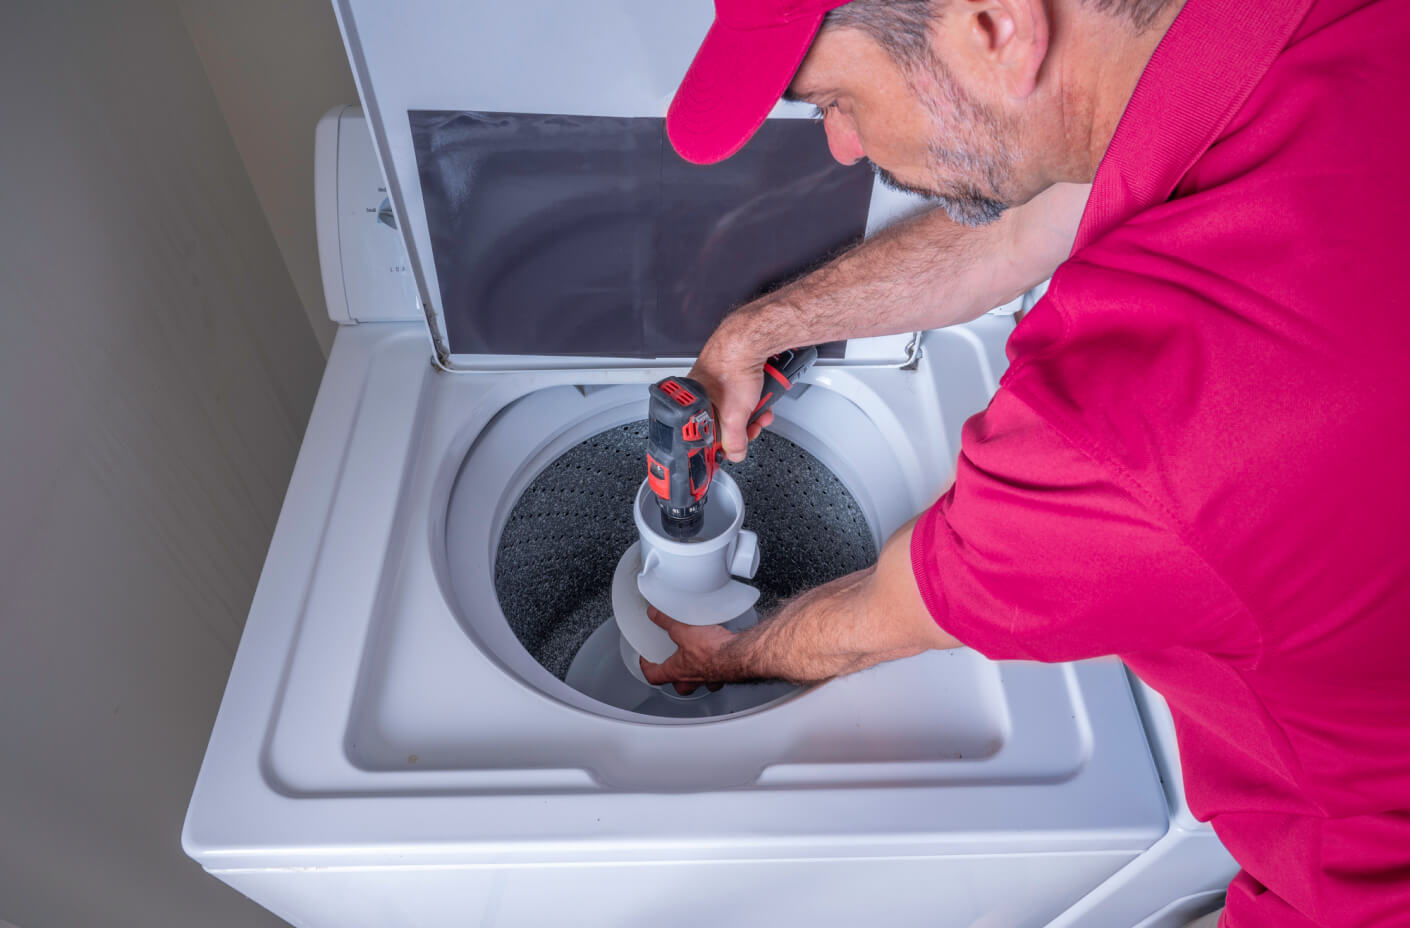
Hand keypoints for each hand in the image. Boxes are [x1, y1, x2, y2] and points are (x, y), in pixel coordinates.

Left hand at [638, 606, 731, 694]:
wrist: (738, 654)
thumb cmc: (712, 649)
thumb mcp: (682, 629)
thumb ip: (666, 621)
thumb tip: (655, 615)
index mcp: (677, 670)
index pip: (654, 676)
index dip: (647, 668)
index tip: (646, 661)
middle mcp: (693, 679)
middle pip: (679, 686)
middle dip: (674, 678)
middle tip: (673, 665)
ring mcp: (710, 678)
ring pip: (700, 684)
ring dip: (696, 676)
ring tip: (696, 662)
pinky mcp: (726, 673)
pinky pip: (718, 674)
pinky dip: (717, 668)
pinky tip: (718, 657)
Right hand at [690, 316, 774, 462]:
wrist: (749, 339)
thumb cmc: (732, 366)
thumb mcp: (733, 416)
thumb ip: (734, 441)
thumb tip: (734, 453)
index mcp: (692, 399)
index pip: (702, 431)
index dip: (721, 441)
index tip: (729, 447)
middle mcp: (701, 387)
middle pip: (723, 418)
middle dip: (744, 424)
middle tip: (754, 425)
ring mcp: (717, 376)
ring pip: (736, 404)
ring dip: (754, 410)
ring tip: (763, 408)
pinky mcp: (733, 368)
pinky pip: (744, 390)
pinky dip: (756, 395)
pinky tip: (765, 395)